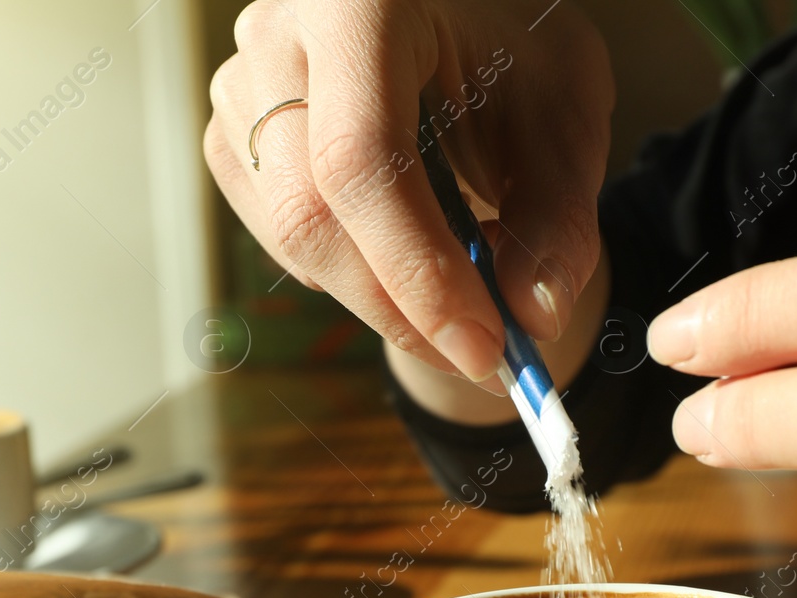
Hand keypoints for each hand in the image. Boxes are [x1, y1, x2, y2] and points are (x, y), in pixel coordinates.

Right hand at [204, 0, 612, 382]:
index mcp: (361, 2)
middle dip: (398, 308)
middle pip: (310, 211)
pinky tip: (403, 255)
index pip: (362, 159)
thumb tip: (535, 318)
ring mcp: (241, 86)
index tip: (483, 346)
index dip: (417, 269)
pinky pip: (281, 239)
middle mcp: (279, 35)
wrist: (456, 22)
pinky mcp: (232, 136)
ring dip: (379, 298)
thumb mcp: (563, 118)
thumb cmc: (512, 54)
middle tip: (482, 362)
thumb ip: (556, 216)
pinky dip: (348, 276)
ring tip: (462, 303)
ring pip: (291, 237)